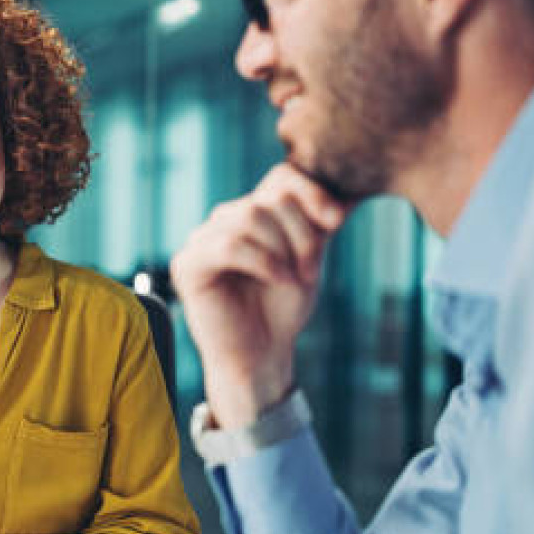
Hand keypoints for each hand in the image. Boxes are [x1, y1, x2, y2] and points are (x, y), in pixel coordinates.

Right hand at [170, 164, 348, 425]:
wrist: (261, 355)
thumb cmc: (282, 310)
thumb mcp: (308, 257)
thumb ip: (317, 224)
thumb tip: (345, 197)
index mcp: (250, 213)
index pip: (280, 178)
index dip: (311, 193)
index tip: (337, 222)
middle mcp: (222, 221)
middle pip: (268, 199)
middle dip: (300, 233)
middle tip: (310, 269)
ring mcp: (200, 240)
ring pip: (249, 217)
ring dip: (282, 249)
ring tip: (293, 278)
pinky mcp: (188, 264)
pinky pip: (229, 244)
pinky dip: (262, 261)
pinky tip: (277, 279)